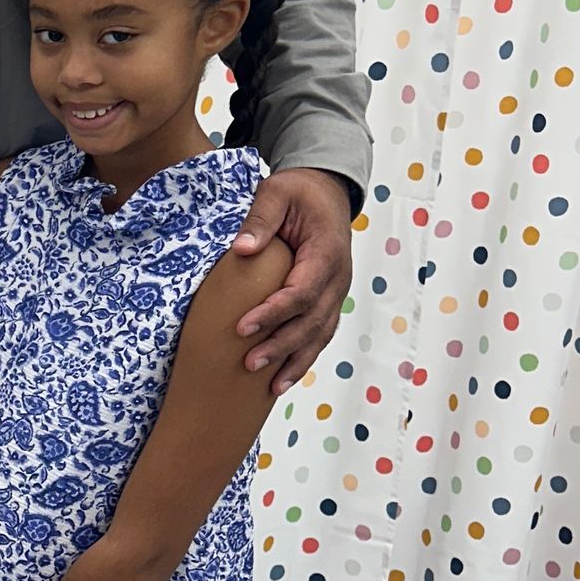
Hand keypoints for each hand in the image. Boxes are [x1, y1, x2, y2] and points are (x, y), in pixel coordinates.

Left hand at [231, 166, 354, 395]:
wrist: (326, 191)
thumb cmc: (298, 192)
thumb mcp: (277, 192)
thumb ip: (260, 218)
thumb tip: (241, 250)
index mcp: (327, 252)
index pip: (302, 291)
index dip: (274, 313)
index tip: (242, 328)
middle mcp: (338, 278)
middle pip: (312, 321)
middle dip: (282, 346)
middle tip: (249, 363)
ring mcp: (337, 292)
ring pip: (320, 335)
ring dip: (295, 362)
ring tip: (270, 388)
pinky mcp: (329, 300)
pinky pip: (319, 334)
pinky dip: (303, 358)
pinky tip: (284, 379)